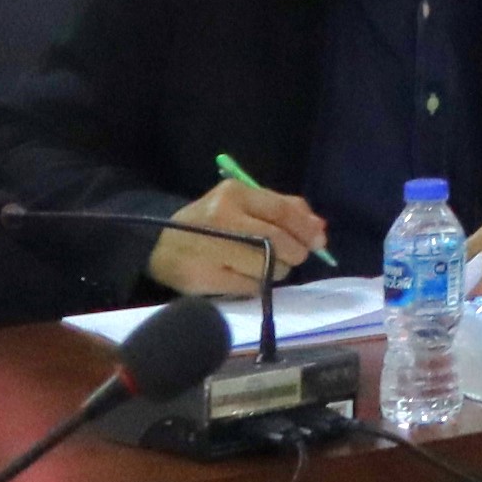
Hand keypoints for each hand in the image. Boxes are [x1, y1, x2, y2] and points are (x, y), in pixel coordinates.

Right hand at [162, 172, 329, 294]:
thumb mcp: (243, 204)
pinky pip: (251, 287)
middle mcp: (221, 219)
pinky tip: (245, 277)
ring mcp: (210, 250)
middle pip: (276, 241)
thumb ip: (283, 210)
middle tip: (296, 256)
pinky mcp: (204, 279)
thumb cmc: (211, 223)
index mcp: (233, 194)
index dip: (306, 228)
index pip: (281, 211)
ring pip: (268, 267)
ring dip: (277, 271)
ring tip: (265, 266)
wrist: (162, 248)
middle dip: (296, 252)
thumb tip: (319, 228)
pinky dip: (258, 285)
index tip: (319, 241)